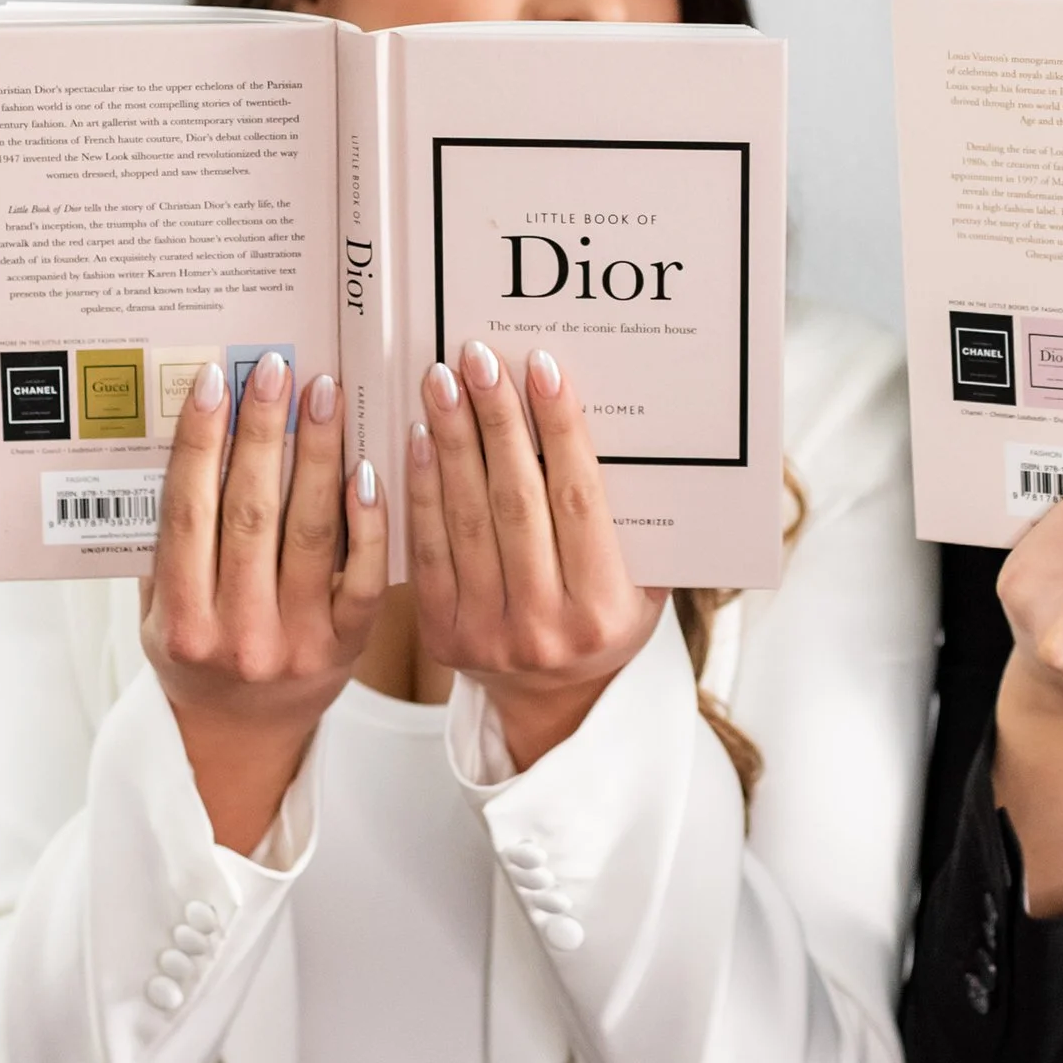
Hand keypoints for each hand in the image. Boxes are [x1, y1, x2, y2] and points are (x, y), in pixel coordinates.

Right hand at [143, 353, 387, 855]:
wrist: (240, 735)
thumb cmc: (197, 653)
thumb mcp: (159, 609)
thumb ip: (168, 541)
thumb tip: (187, 437)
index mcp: (181, 620)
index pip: (188, 513)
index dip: (200, 442)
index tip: (215, 381)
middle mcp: (237, 633)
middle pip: (252, 511)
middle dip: (265, 431)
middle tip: (278, 369)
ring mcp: (296, 640)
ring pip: (311, 530)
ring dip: (319, 454)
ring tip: (323, 395)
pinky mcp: (346, 644)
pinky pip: (362, 571)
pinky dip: (366, 517)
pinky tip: (366, 466)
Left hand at [407, 339, 663, 768]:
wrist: (559, 704)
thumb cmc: (608, 621)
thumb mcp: (644, 584)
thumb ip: (631, 520)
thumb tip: (617, 420)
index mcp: (604, 611)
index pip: (580, 501)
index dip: (561, 430)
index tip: (543, 367)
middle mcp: (545, 626)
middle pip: (516, 502)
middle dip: (496, 421)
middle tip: (478, 357)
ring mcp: (487, 633)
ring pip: (466, 519)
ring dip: (451, 442)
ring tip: (441, 381)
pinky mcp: (441, 634)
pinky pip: (427, 549)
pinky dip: (421, 489)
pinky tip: (418, 439)